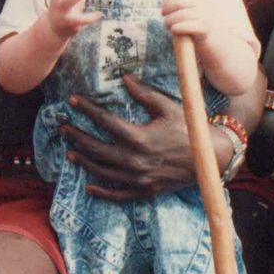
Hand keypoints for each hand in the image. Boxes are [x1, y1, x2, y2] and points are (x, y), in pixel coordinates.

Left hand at [59, 75, 194, 200]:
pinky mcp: (144, 191)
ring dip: (84, 161)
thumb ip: (144, 93)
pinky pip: (117, 195)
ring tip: (69, 152)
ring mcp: (138, 178)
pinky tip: (89, 187)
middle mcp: (134, 160)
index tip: (72, 100)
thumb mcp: (168, 107)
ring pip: (102, 171)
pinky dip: (101, 192)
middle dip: (77, 136)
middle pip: (96, 148)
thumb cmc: (189, 128)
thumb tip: (124, 78)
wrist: (209, 158)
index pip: (104, 121)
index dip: (87, 109)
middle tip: (63, 127)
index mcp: (138, 137)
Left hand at [160, 0, 210, 43]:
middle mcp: (205, 2)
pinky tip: (173, 29)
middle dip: (167, 7)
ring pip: (182, 15)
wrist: (212, 35)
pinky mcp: (205, 28)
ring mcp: (206, 15)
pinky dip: (177, 27)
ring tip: (166, 23)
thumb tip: (166, 1)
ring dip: (169, 20)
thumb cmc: (194, 17)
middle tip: (163, 13)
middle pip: (180, 2)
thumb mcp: (187, 4)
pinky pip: (188, 26)